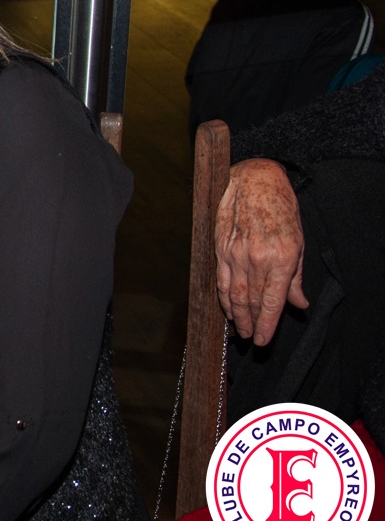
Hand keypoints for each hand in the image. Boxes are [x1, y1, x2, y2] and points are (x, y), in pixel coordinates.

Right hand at [215, 159, 306, 344]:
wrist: (253, 180)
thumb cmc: (280, 207)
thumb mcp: (299, 241)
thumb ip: (296, 276)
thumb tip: (298, 302)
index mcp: (280, 257)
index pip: (272, 301)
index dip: (268, 324)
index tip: (264, 340)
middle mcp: (256, 258)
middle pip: (251, 301)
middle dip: (252, 323)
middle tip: (253, 338)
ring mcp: (235, 254)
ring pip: (233, 294)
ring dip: (237, 316)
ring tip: (241, 330)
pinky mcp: (220, 248)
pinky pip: (220, 280)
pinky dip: (223, 298)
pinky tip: (226, 309)